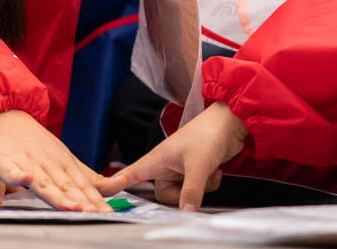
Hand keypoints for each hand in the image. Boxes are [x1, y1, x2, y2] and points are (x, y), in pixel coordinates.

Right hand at [0, 110, 125, 211]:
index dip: (94, 199)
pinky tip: (25, 178)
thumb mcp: (67, 159)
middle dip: (80, 200)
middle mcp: (48, 163)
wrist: (5, 119)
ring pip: (42, 181)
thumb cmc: (38, 145)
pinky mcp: (5, 163)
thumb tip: (120, 185)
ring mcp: (27, 162)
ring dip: (55, 193)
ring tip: (69, 206)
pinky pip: (11, 171)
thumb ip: (90, 178)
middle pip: (65, 185)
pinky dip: (17, 175)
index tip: (107, 212)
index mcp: (64, 163)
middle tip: (93, 213)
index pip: (82, 184)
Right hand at [107, 102, 247, 210]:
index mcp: (156, 160)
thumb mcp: (198, 165)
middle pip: (163, 195)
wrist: (230, 124)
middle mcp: (165, 166)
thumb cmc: (207, 135)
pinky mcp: (193, 172)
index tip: (106, 194)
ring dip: (200, 188)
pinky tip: (215, 170)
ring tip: (208, 171)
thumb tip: (186, 212)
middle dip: (182, 195)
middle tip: (195, 184)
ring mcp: (179, 170)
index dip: (118, 185)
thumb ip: (191, 190)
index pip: (131, 175)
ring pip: (184, 194)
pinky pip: (197, 190)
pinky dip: (209, 184)